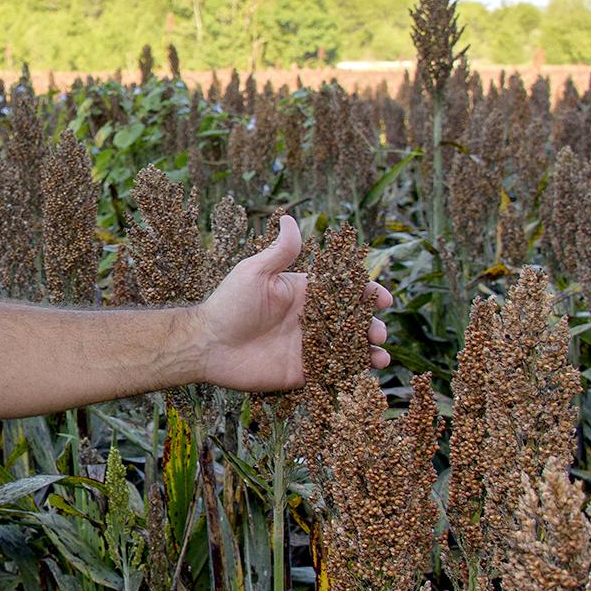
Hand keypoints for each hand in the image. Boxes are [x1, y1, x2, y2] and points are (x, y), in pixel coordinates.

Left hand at [195, 215, 392, 392]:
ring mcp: (307, 347)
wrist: (207, 344)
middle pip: (352, 321)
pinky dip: (352, 372)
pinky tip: (366, 372)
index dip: (367, 293)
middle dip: (372, 325)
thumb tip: (290, 218)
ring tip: (379, 353)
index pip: (344, 291)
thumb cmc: (229, 304)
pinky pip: (333, 372)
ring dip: (369, 350)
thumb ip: (280, 251)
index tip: (383, 297)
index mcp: (304, 294)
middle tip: (378, 331)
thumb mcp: (255, 272)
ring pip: (348, 348)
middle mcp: (310, 320)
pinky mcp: (302, 372)